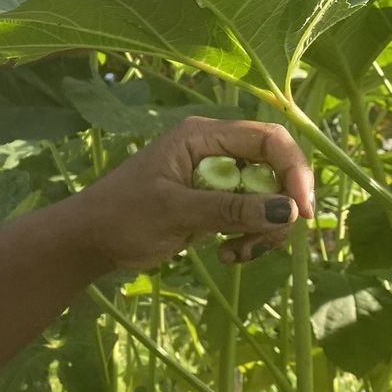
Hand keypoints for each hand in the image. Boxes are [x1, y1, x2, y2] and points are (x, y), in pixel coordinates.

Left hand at [69, 117, 316, 270]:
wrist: (91, 240)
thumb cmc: (123, 217)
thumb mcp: (175, 212)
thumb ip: (230, 209)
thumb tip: (286, 211)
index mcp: (203, 136)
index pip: (269, 139)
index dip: (294, 170)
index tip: (301, 212)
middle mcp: (215, 149)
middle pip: (275, 169)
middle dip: (279, 208)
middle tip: (265, 242)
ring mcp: (216, 176)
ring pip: (268, 197)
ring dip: (264, 229)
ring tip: (237, 254)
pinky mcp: (215, 202)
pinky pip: (252, 215)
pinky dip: (250, 237)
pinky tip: (228, 256)